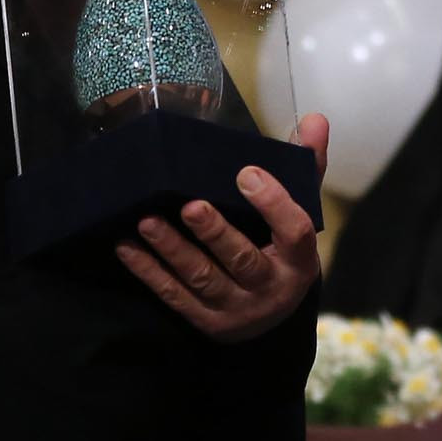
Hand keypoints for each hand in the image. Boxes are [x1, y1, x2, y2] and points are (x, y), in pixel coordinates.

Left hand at [114, 112, 329, 339]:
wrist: (271, 313)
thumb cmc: (282, 248)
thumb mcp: (299, 210)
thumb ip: (305, 166)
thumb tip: (314, 119)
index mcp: (298, 259)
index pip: (295, 231)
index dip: (273, 203)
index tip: (246, 172)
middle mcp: (270, 289)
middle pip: (243, 260)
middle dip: (215, 234)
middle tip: (190, 206)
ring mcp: (235, 309)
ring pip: (202, 279)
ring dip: (173, 251)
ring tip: (147, 222)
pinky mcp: (205, 321)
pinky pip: (174, 296)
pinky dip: (149, 273)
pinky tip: (128, 248)